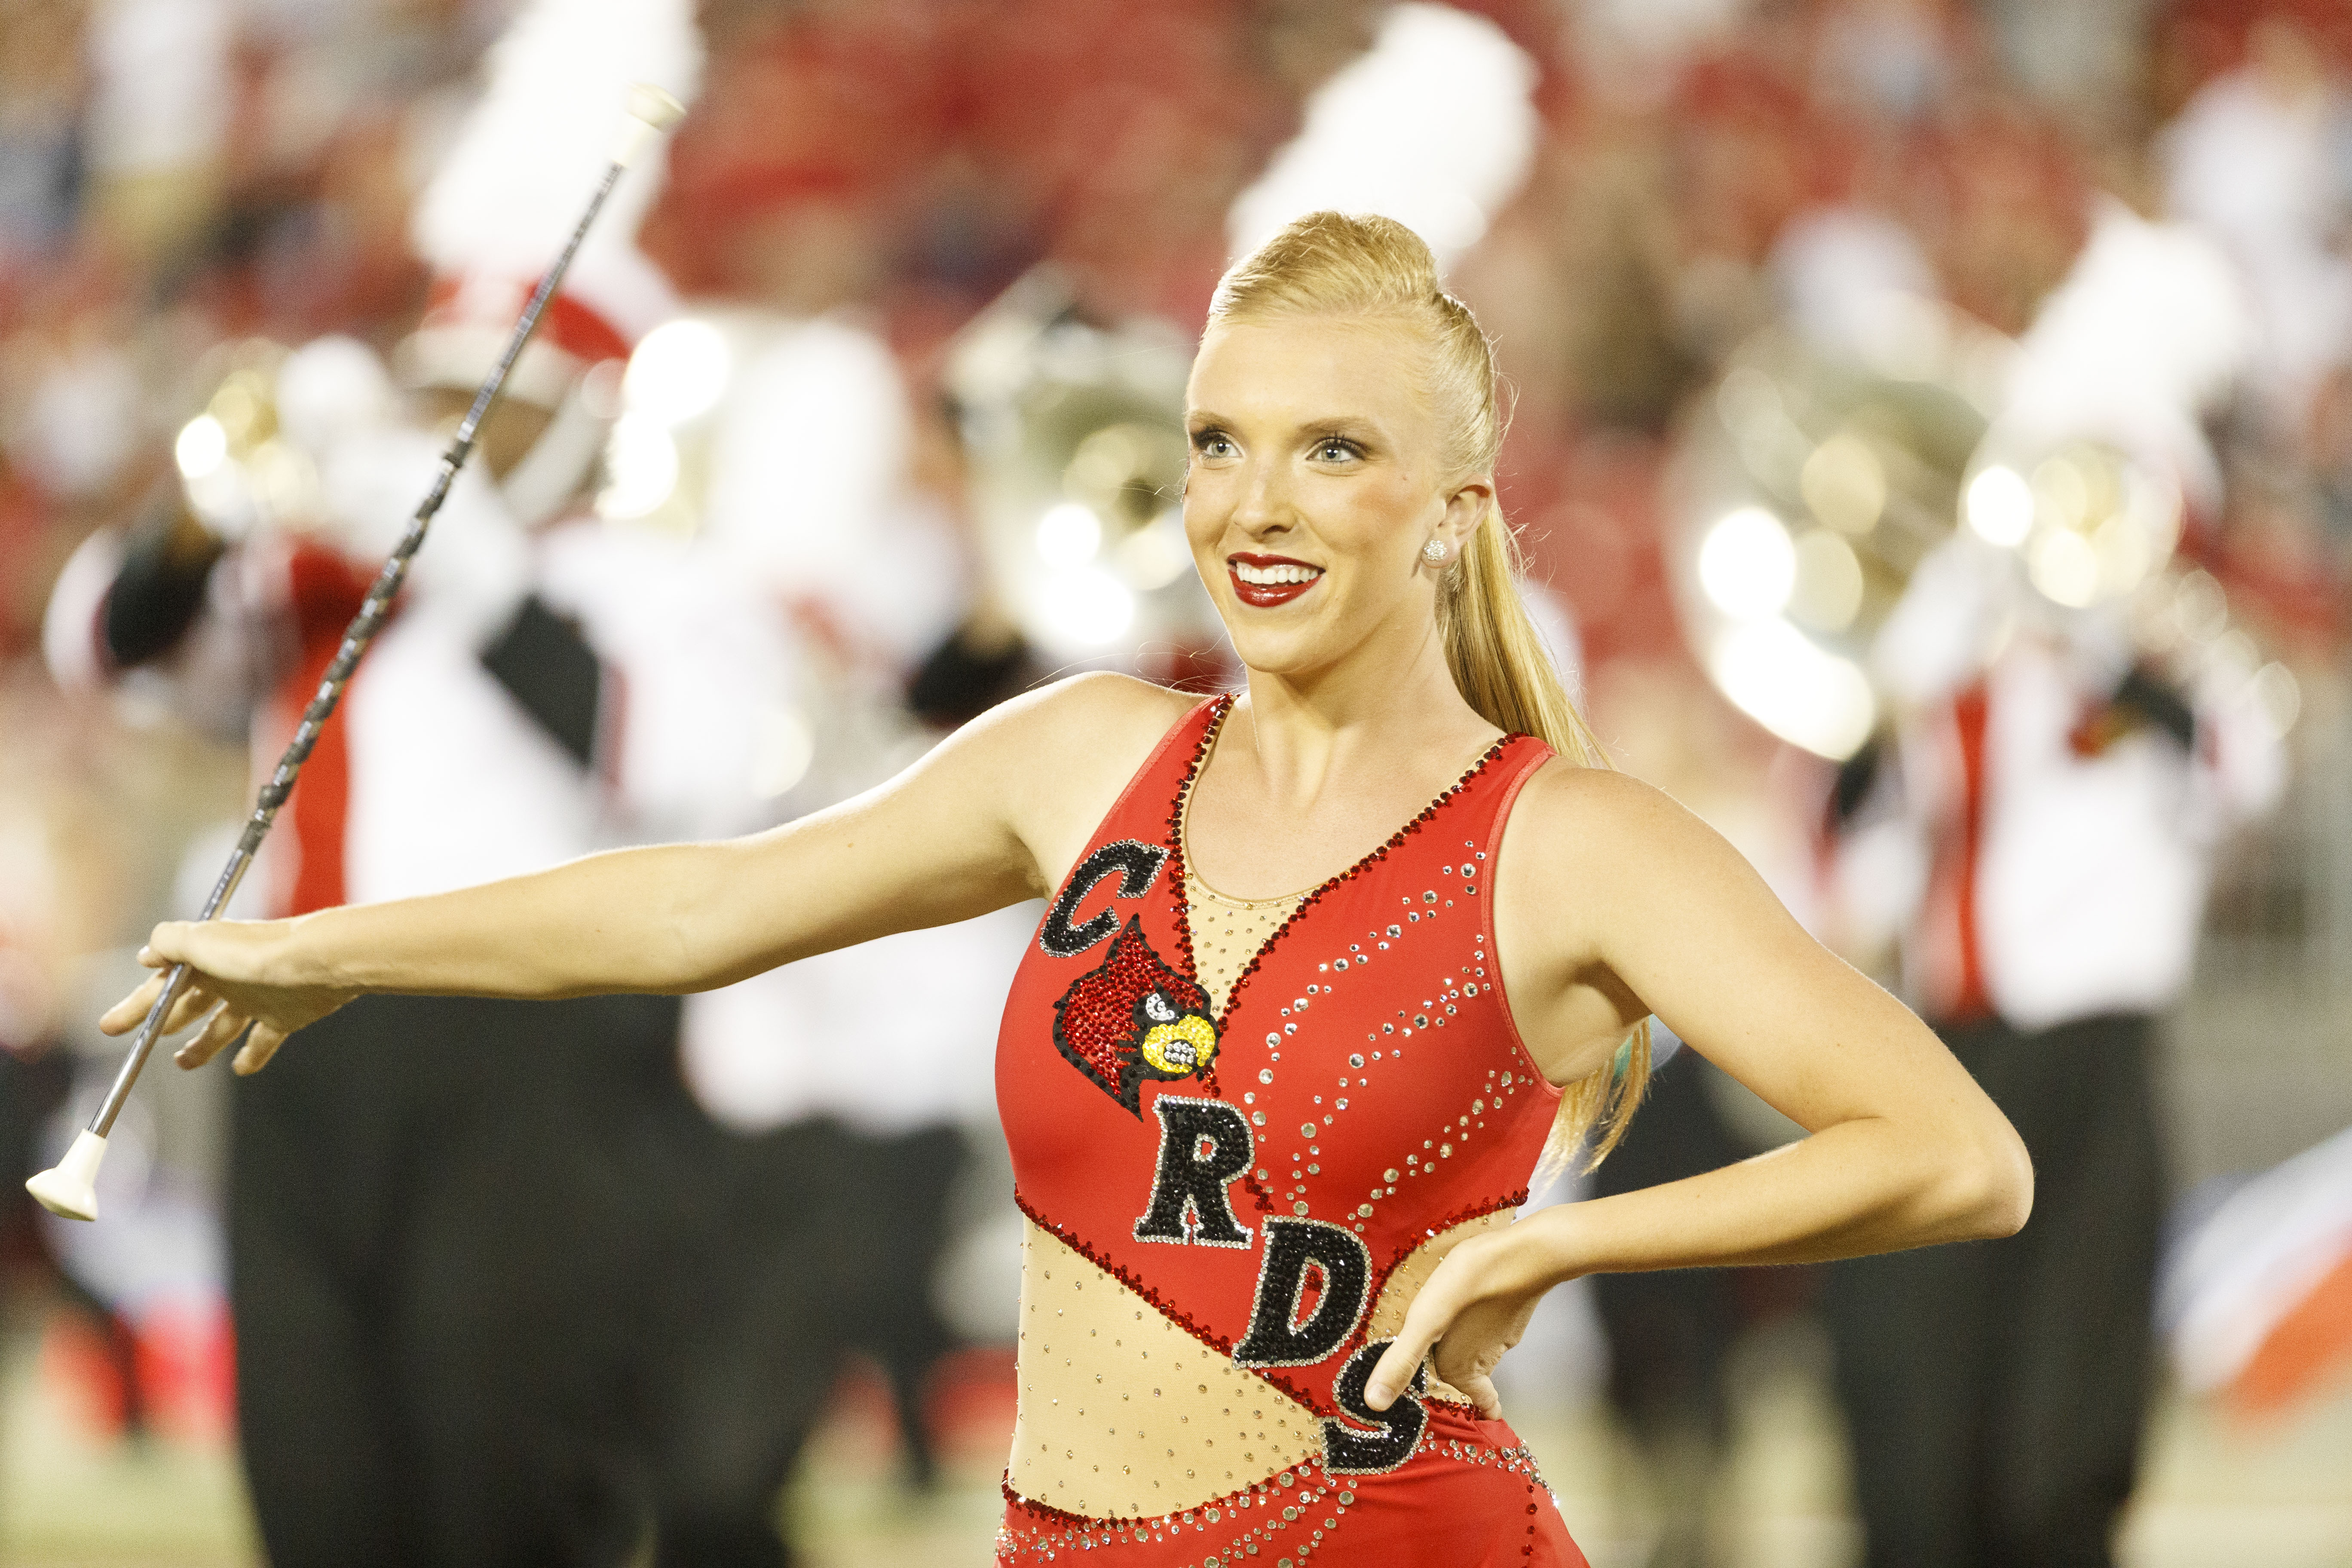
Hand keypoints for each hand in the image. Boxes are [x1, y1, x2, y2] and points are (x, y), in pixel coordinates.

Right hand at [100, 919, 357, 1074]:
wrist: (319, 962)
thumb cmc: (258, 951)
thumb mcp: (200, 940)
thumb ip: (168, 942)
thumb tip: (146, 952)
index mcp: (205, 959)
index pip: (160, 988)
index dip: (135, 1007)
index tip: (110, 1027)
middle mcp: (230, 977)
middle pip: (189, 1006)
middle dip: (165, 1022)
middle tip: (145, 1043)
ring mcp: (258, 996)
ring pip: (222, 1026)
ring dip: (202, 1045)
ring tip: (183, 1063)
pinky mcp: (286, 1014)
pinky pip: (264, 1040)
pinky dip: (252, 1055)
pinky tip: (240, 1068)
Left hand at [1364, 1221, 1559, 1418]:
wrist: (1520, 1254)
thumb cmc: (1470, 1286)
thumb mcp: (1424, 1323)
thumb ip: (1400, 1362)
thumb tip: (1375, 1403)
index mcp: (1461, 1367)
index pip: (1474, 1400)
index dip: (1476, 1408)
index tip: (1479, 1417)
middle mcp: (1484, 1355)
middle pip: (1473, 1376)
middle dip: (1465, 1381)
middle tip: (1456, 1382)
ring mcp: (1500, 1330)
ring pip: (1482, 1348)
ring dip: (1469, 1348)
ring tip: (1451, 1339)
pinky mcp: (1509, 1306)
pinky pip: (1489, 1321)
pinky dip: (1479, 1320)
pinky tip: (1468, 1304)